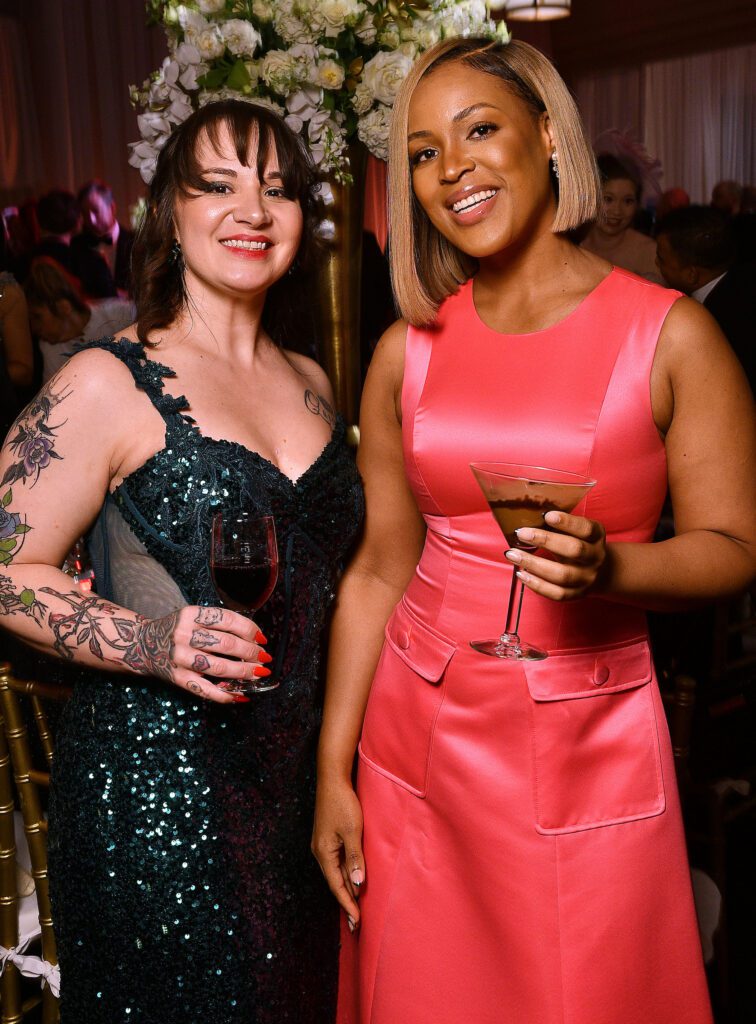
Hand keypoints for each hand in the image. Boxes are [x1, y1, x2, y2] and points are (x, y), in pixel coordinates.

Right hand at [130, 605, 270, 703]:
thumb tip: (253, 639)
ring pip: (219, 667)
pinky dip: (226, 695)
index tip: (262, 639)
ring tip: (257, 673)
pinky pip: (205, 690)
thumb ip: (218, 624)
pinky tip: (241, 695)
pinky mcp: (177, 678)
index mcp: (191, 615)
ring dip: (243, 672)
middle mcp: (184, 635)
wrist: (142, 644)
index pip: (227, 620)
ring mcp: (180, 658)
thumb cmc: (177, 630)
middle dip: (251, 652)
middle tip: (263, 658)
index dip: (250, 630)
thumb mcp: (193, 617)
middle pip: (226, 644)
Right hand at [312, 776, 364, 929]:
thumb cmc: (342, 803)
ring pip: (338, 873)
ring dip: (348, 890)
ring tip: (356, 910)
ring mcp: (325, 846)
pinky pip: (339, 863)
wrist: (332, 780)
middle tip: (357, 925)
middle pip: (336, 883)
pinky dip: (347, 875)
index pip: (337, 886)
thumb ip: (355, 858)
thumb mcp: (352, 831)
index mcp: (324, 853)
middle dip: (347, 903)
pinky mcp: (330, 839)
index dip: (348, 904)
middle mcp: (321, 852)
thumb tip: (357, 884)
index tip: (357, 922)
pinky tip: (354, 882)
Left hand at [504, 510, 606, 601]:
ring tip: (513, 555)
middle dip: (545, 540)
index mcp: (596, 537)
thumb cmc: (580, 544)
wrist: (601, 572)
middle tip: (522, 533)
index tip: (546, 515)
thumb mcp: (578, 531)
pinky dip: (537, 585)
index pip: (585, 529)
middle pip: (574, 550)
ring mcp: (587, 578)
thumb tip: (528, 517)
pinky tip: (521, 574)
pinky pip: (557, 593)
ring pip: (562, 574)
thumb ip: (560, 525)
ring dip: (534, 564)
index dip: (567, 522)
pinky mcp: (577, 594)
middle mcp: (595, 557)